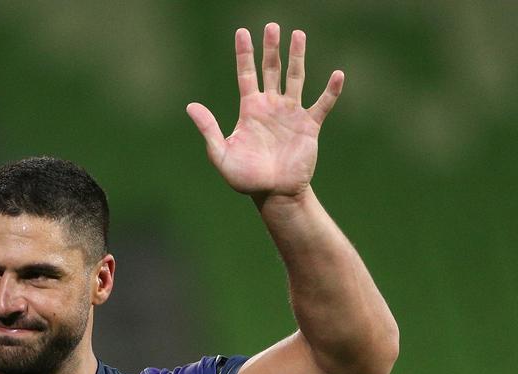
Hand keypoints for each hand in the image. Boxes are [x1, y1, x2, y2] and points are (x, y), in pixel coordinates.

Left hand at [186, 23, 342, 200]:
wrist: (273, 194)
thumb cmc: (245, 177)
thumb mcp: (220, 154)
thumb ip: (208, 129)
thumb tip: (191, 106)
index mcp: (250, 109)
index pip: (246, 74)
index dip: (244, 54)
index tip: (242, 32)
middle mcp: (271, 106)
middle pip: (271, 69)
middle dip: (271, 48)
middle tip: (271, 26)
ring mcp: (291, 113)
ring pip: (296, 78)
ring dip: (297, 57)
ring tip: (298, 34)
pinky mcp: (309, 125)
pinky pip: (322, 104)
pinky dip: (330, 91)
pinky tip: (337, 75)